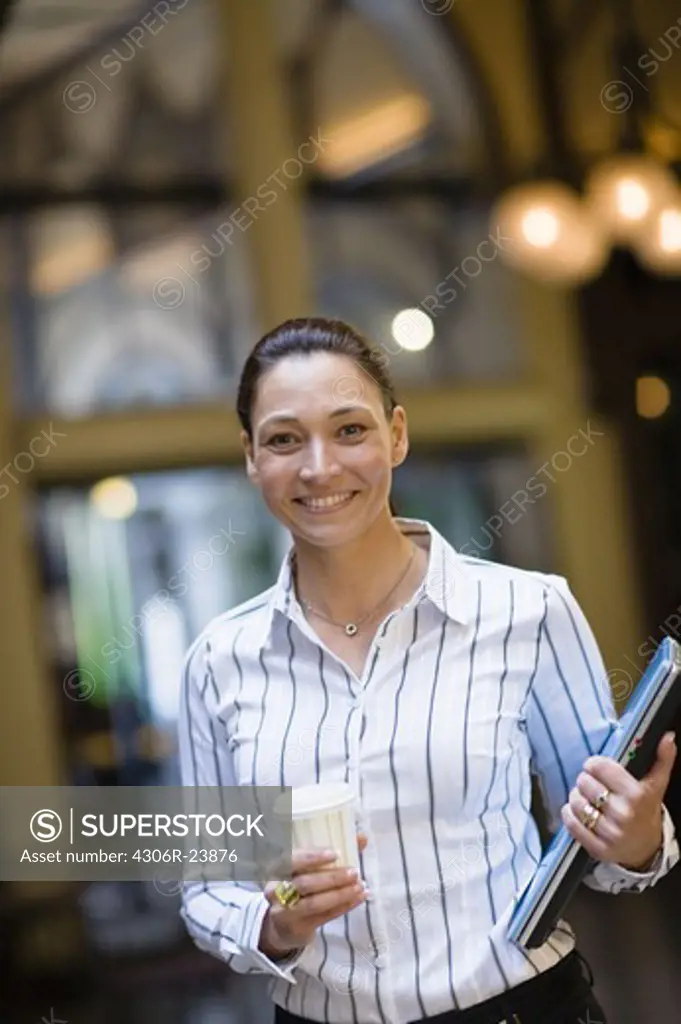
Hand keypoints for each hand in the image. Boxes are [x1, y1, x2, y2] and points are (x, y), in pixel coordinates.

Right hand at [260, 833, 368, 957]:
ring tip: (360, 887)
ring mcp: (285, 912)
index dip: (313, 857)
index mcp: (277, 868)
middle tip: (354, 872)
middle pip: (304, 883)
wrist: (281, 924)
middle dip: (332, 878)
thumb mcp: (305, 867)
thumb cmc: (297, 885)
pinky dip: (343, 907)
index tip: (336, 853)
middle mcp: (276, 890)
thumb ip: (332, 852)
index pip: (292, 860)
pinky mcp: (298, 928)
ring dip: (340, 895)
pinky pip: (323, 917)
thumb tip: (362, 837)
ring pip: (313, 903)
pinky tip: (358, 899)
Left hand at [561, 732, 676, 870]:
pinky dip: (569, 814)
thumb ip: (661, 760)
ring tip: (585, 797)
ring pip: (576, 802)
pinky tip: (577, 811)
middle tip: (590, 783)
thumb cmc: (647, 812)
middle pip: (585, 782)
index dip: (593, 764)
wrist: (647, 849)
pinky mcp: (598, 848)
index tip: (594, 767)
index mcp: (637, 795)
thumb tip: (668, 738)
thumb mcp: (656, 786)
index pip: (600, 767)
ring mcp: (610, 833)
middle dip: (585, 780)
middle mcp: (624, 814)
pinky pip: (572, 823)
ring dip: (576, 796)